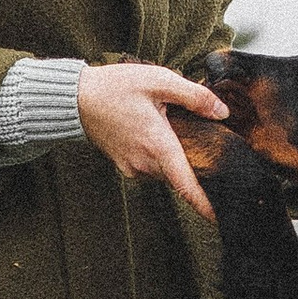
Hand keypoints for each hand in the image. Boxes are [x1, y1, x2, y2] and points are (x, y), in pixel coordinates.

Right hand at [78, 60, 228, 217]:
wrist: (75, 97)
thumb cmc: (115, 87)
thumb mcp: (160, 80)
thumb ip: (195, 97)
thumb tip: (222, 112)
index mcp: (157, 145)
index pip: (187, 185)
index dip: (205, 204)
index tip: (220, 217)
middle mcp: (145, 164)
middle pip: (181, 174)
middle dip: (194, 161)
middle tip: (200, 135)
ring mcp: (133, 167)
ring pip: (167, 169)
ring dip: (175, 155)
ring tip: (170, 124)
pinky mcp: (125, 165)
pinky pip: (152, 166)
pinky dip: (160, 154)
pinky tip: (154, 129)